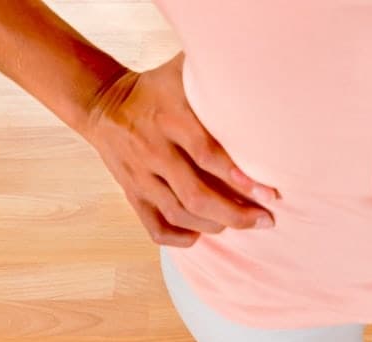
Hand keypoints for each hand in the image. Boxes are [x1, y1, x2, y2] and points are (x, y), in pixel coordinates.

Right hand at [82, 52, 280, 247]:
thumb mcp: (181, 73)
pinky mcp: (130, 193)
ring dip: (215, 225)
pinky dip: (181, 238)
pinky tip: (202, 235)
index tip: (270, 194)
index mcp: (169, 117)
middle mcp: (152, 149)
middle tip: (266, 220)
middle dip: (236, 214)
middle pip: (196, 194)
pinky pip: (155, 227)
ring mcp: (139, 175)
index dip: (240, 178)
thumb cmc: (156, 87)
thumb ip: (216, 78)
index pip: (207, 154)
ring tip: (242, 224)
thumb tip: (263, 74)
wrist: (101, 103)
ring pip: (179, 214)